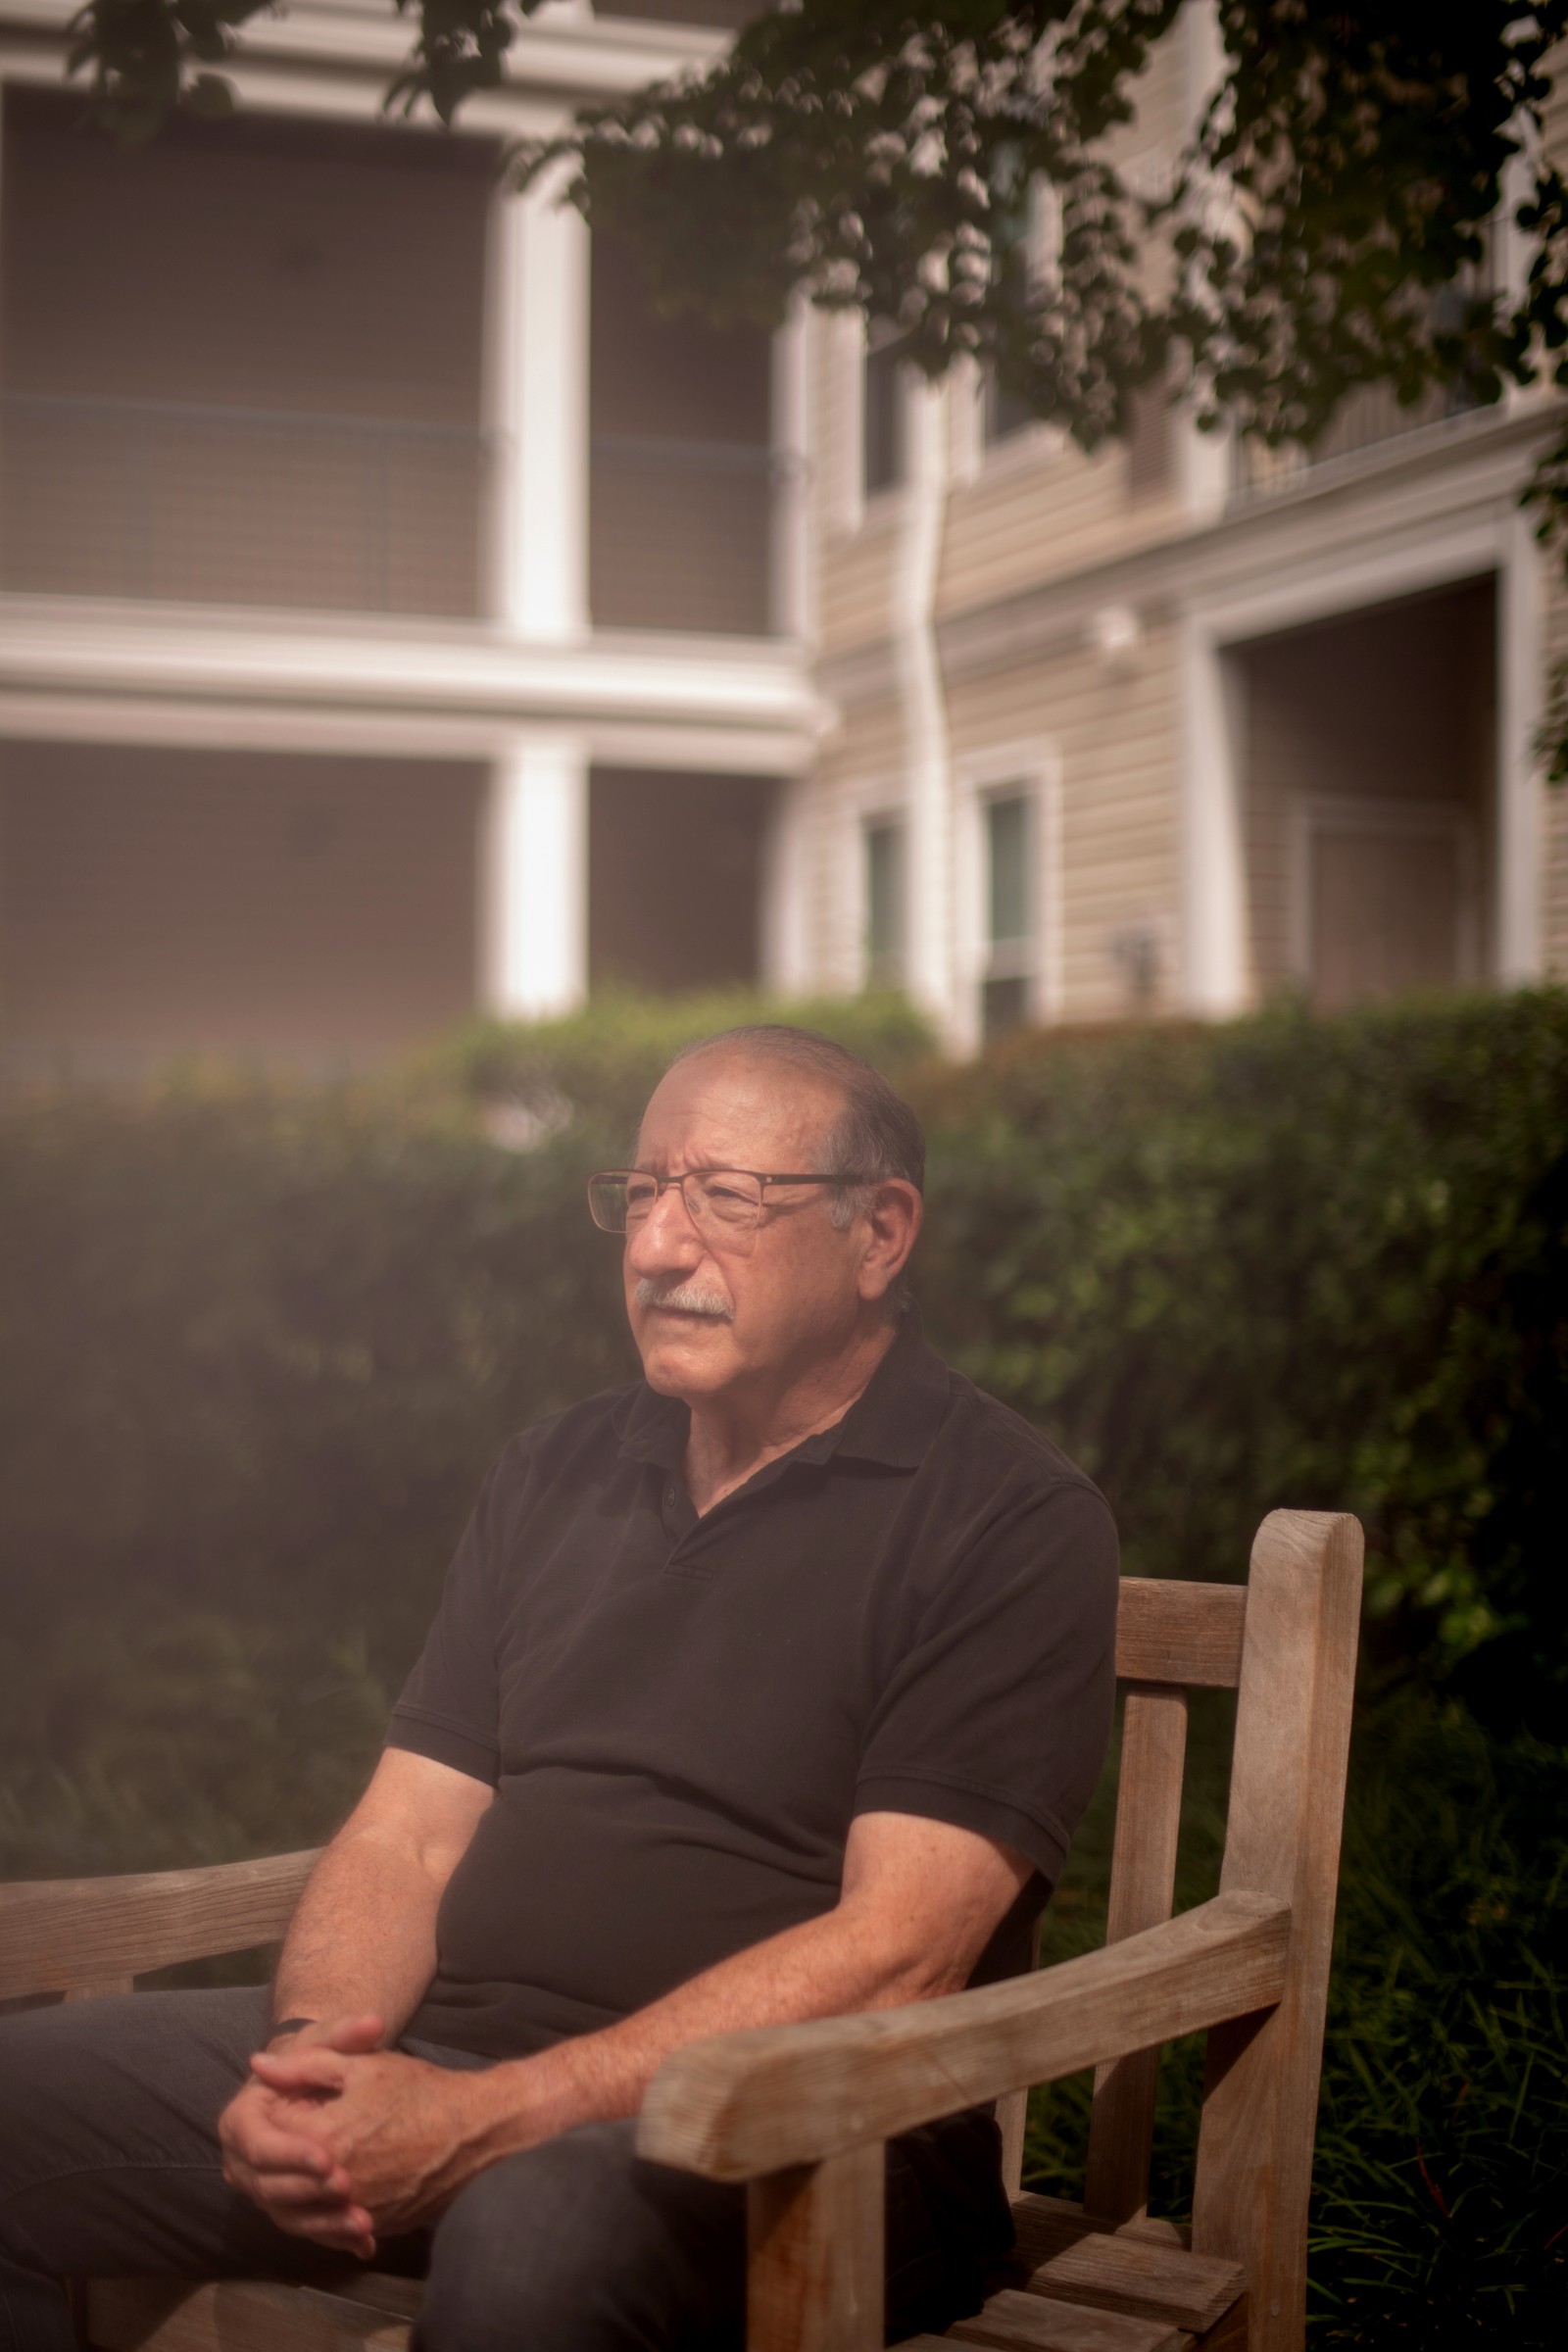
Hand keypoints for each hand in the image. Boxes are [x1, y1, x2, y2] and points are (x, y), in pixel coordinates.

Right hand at [219, 2014, 383, 2258]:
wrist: (320, 2089)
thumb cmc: (319, 2060)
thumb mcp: (329, 2041)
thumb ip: (347, 2034)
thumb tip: (371, 2025)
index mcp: (240, 2120)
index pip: (259, 2144)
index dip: (291, 2154)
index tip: (329, 2159)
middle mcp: (242, 2161)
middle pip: (268, 2187)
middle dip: (309, 2192)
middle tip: (348, 2189)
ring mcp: (263, 2189)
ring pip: (286, 2216)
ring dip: (324, 2224)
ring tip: (363, 2222)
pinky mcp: (286, 2208)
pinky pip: (306, 2228)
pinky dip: (334, 2236)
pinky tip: (365, 2242)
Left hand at [246, 2037, 496, 2245]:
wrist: (476, 2127)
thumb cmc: (418, 2089)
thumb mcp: (361, 2065)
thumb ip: (304, 2066)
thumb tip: (258, 2065)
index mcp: (325, 2140)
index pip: (270, 2136)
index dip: (271, 2117)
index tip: (282, 2103)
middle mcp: (337, 2186)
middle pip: (283, 2180)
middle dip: (279, 2159)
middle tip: (291, 2138)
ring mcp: (359, 2211)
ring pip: (307, 2211)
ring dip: (299, 2190)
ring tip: (307, 2167)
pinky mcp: (380, 2225)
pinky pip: (338, 2227)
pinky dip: (329, 2212)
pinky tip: (333, 2193)